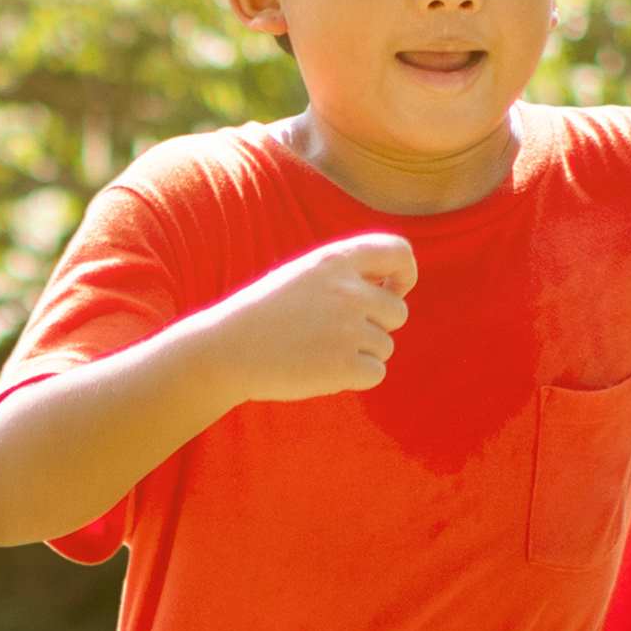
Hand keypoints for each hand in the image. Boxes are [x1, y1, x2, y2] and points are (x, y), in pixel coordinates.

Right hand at [196, 231, 416, 405]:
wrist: (226, 351)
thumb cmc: (265, 315)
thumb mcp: (303, 277)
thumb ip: (346, 276)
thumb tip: (394, 290)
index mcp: (336, 260)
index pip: (399, 252)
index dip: (405, 274)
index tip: (392, 291)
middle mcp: (348, 291)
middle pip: (398, 312)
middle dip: (377, 327)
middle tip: (337, 335)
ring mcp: (348, 329)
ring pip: (385, 346)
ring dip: (361, 354)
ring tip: (320, 352)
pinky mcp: (344, 365)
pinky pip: (376, 373)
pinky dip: (355, 378)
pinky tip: (322, 370)